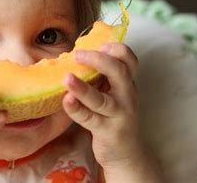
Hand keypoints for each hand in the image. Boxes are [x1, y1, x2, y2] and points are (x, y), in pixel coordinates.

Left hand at [62, 43, 161, 180]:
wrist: (126, 152)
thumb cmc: (113, 116)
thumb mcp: (113, 92)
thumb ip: (101, 75)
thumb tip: (74, 54)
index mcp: (127, 82)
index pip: (130, 60)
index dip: (117, 49)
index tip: (101, 44)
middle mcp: (126, 96)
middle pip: (119, 72)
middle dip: (99, 60)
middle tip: (77, 55)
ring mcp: (118, 114)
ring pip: (101, 100)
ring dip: (83, 88)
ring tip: (67, 78)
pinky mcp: (106, 131)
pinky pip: (89, 119)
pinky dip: (76, 109)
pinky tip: (66, 100)